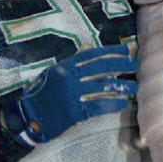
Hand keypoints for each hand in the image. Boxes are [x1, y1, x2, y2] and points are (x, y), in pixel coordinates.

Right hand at [1, 44, 137, 145]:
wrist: (28, 116)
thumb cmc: (43, 93)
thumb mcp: (55, 72)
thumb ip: (74, 60)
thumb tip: (90, 45)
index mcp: (66, 66)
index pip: (92, 55)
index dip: (111, 51)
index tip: (126, 50)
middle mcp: (70, 78)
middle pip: (101, 68)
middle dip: (121, 65)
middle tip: (134, 65)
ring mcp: (73, 94)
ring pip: (103, 87)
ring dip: (121, 87)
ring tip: (133, 87)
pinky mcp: (74, 111)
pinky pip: (98, 105)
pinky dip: (112, 104)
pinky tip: (122, 102)